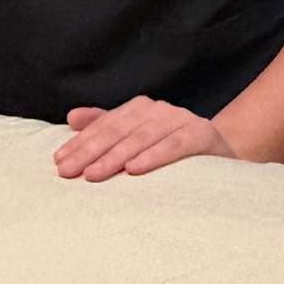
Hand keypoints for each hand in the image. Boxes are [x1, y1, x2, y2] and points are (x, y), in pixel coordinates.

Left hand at [53, 97, 237, 180]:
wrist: (224, 152)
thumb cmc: (172, 147)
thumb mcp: (137, 137)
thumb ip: (105, 125)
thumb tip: (71, 118)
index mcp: (139, 109)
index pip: (103, 126)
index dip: (80, 143)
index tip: (59, 162)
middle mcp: (157, 110)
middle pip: (118, 131)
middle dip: (90, 151)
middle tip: (69, 172)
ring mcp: (180, 119)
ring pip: (142, 137)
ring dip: (116, 156)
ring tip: (94, 174)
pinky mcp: (201, 134)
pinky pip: (174, 144)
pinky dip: (154, 156)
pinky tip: (134, 170)